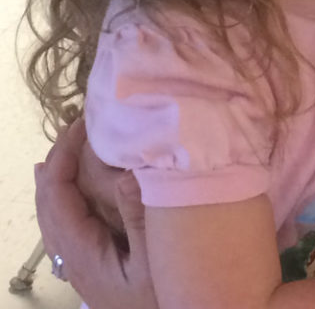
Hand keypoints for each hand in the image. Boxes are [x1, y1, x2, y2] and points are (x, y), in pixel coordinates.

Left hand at [34, 117, 157, 308]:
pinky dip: (64, 194)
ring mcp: (79, 264)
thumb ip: (139, 217)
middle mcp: (72, 258)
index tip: (83, 125)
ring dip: (58, 175)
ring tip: (71, 145)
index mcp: (83, 252)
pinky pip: (64, 222)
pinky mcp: (90, 266)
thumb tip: (124, 171)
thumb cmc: (165, 298)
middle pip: (47, 201)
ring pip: (52, 213)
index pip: (56, 195)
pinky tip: (73, 186)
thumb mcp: (156, 260)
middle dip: (57, 159)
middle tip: (79, 125)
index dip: (63, 155)